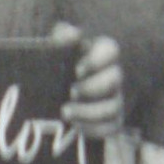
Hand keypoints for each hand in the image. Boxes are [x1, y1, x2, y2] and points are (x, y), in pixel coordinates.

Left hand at [55, 22, 123, 139]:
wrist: (47, 95)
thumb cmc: (53, 67)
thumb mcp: (54, 50)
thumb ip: (61, 37)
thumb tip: (73, 34)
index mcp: (99, 54)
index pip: (111, 50)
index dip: (97, 60)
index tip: (77, 70)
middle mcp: (112, 76)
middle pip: (116, 79)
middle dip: (93, 87)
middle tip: (71, 91)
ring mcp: (114, 99)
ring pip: (113, 107)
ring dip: (89, 111)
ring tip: (65, 112)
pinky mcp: (111, 121)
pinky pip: (111, 128)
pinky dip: (93, 129)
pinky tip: (74, 126)